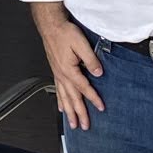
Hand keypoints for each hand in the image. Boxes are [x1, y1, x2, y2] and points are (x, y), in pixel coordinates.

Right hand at [37, 12, 104, 130]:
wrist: (51, 25)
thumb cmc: (64, 32)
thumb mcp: (81, 44)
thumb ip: (90, 60)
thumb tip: (98, 72)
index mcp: (69, 70)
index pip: (84, 88)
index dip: (93, 99)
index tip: (101, 107)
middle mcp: (62, 75)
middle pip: (72, 98)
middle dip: (79, 113)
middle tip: (84, 126)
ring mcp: (57, 74)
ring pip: (64, 98)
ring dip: (69, 112)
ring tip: (72, 123)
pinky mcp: (56, 71)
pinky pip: (58, 90)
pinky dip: (60, 101)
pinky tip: (61, 107)